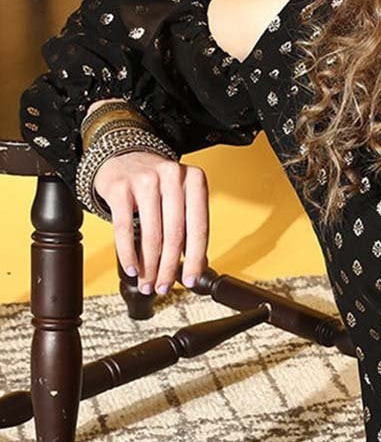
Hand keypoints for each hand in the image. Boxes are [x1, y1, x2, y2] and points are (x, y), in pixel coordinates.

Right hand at [93, 151, 208, 294]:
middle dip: (169, 268)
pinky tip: (131, 267)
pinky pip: (124, 229)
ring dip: (149, 266)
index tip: (190, 280)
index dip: (195, 259)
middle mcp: (172, 176)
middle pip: (175, 235)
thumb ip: (190, 227)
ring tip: (148, 281)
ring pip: (151, 235)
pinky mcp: (120, 187)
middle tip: (164, 286)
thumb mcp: (180, 197)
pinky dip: (128, 254)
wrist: (123, 155)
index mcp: (194, 180)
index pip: (199, 228)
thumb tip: (197, 266)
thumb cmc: (157, 184)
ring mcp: (145, 180)